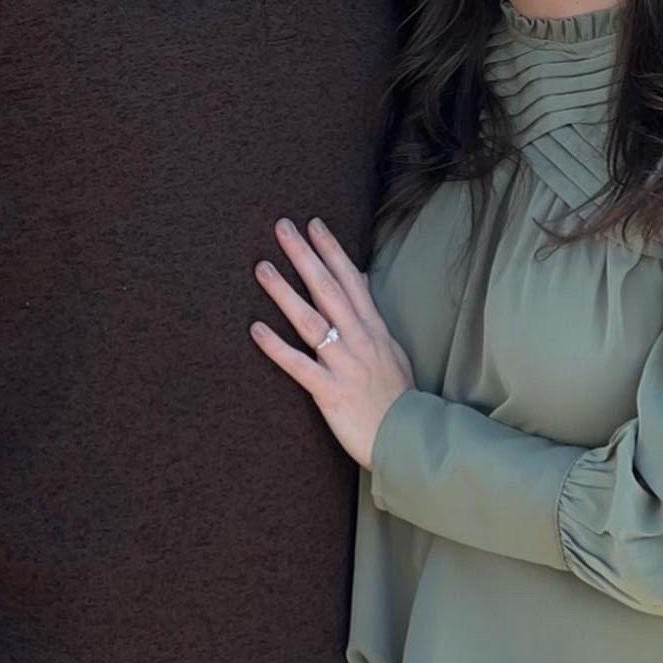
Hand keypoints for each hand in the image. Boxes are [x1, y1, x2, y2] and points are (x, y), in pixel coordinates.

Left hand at [251, 216, 413, 468]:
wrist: (406, 438)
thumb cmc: (396, 394)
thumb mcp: (390, 346)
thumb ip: (371, 312)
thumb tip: (359, 276)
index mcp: (372, 328)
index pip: (350, 280)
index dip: (331, 250)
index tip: (313, 224)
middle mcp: (358, 340)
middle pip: (327, 290)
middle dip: (304, 256)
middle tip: (282, 227)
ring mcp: (344, 365)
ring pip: (310, 321)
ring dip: (285, 293)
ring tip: (262, 268)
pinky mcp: (330, 392)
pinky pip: (299, 365)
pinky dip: (277, 348)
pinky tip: (256, 330)